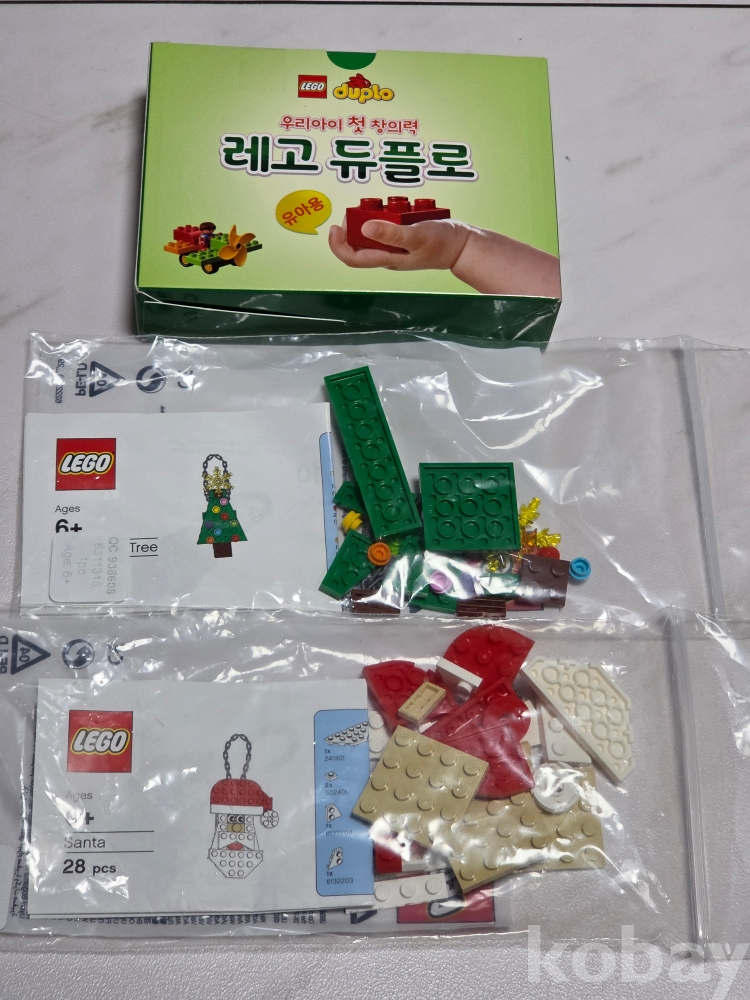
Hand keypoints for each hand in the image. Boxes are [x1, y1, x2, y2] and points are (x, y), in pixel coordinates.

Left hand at [328, 217, 471, 270]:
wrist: (463, 245)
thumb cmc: (442, 242)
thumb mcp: (416, 235)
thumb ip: (391, 233)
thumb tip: (364, 228)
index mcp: (387, 258)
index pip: (352, 258)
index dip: (338, 245)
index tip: (334, 227)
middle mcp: (387, 254)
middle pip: (358, 243)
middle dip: (353, 225)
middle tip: (357, 209)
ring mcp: (395, 247)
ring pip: (371, 233)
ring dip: (369, 217)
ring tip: (379, 205)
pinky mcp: (403, 238)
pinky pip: (386, 226)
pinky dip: (385, 215)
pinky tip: (395, 207)